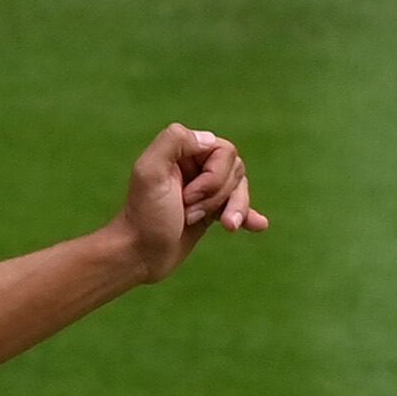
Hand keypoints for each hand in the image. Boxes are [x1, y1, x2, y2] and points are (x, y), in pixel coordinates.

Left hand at [111, 123, 265, 282]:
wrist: (138, 256)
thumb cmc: (144, 216)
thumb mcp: (150, 172)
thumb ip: (174, 142)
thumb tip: (209, 139)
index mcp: (182, 152)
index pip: (224, 150)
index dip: (213, 176)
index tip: (186, 197)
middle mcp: (195, 167)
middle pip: (235, 169)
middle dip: (217, 194)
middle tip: (188, 213)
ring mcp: (203, 190)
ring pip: (240, 188)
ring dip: (233, 209)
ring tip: (223, 226)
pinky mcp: (209, 213)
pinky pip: (238, 207)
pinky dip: (249, 215)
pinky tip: (258, 225)